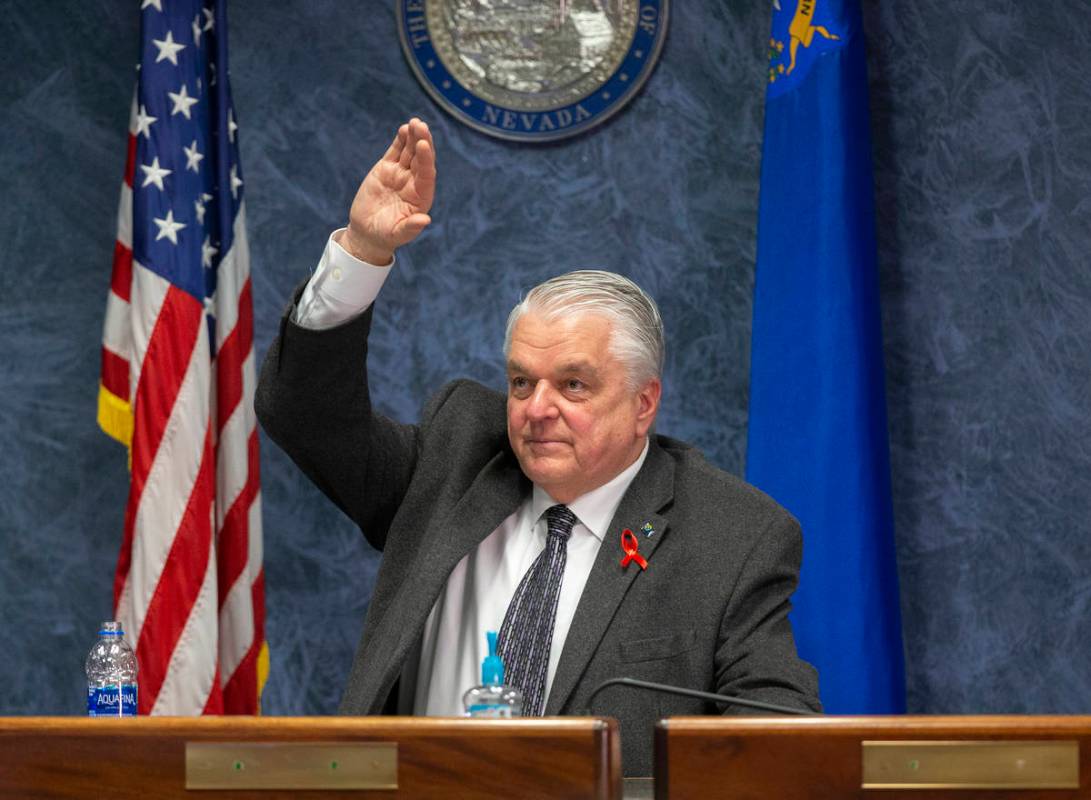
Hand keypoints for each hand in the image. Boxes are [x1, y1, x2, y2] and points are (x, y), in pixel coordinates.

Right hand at [340, 118, 435, 264]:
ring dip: (413, 137)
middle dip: (422, 142)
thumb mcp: (397, 234)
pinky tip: (404, 129)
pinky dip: (400, 141)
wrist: (367, 232)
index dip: (426, 160)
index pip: (427, 175)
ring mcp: (401, 174)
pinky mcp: (387, 169)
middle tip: (421, 126)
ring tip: (415, 122)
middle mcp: (414, 183)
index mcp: (421, 197)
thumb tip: (425, 220)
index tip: (424, 145)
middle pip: (421, 159)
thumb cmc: (385, 236)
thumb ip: (411, 228)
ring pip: (410, 152)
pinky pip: (396, 152)